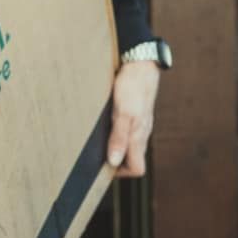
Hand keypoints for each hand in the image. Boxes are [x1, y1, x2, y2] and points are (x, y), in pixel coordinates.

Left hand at [107, 59, 160, 177]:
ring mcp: (140, 124)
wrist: (141, 64)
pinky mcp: (135, 114)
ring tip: (97, 140)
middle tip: (96, 154)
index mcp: (139, 137)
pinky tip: (104, 124)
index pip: (137, 169)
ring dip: (114, 146)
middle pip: (132, 159)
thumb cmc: (132, 87)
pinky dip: (115, 133)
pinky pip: (127, 131)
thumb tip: (114, 162)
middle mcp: (141, 133)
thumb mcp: (122, 113)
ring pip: (129, 145)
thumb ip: (118, 138)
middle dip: (115, 161)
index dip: (121, 173)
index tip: (104, 166)